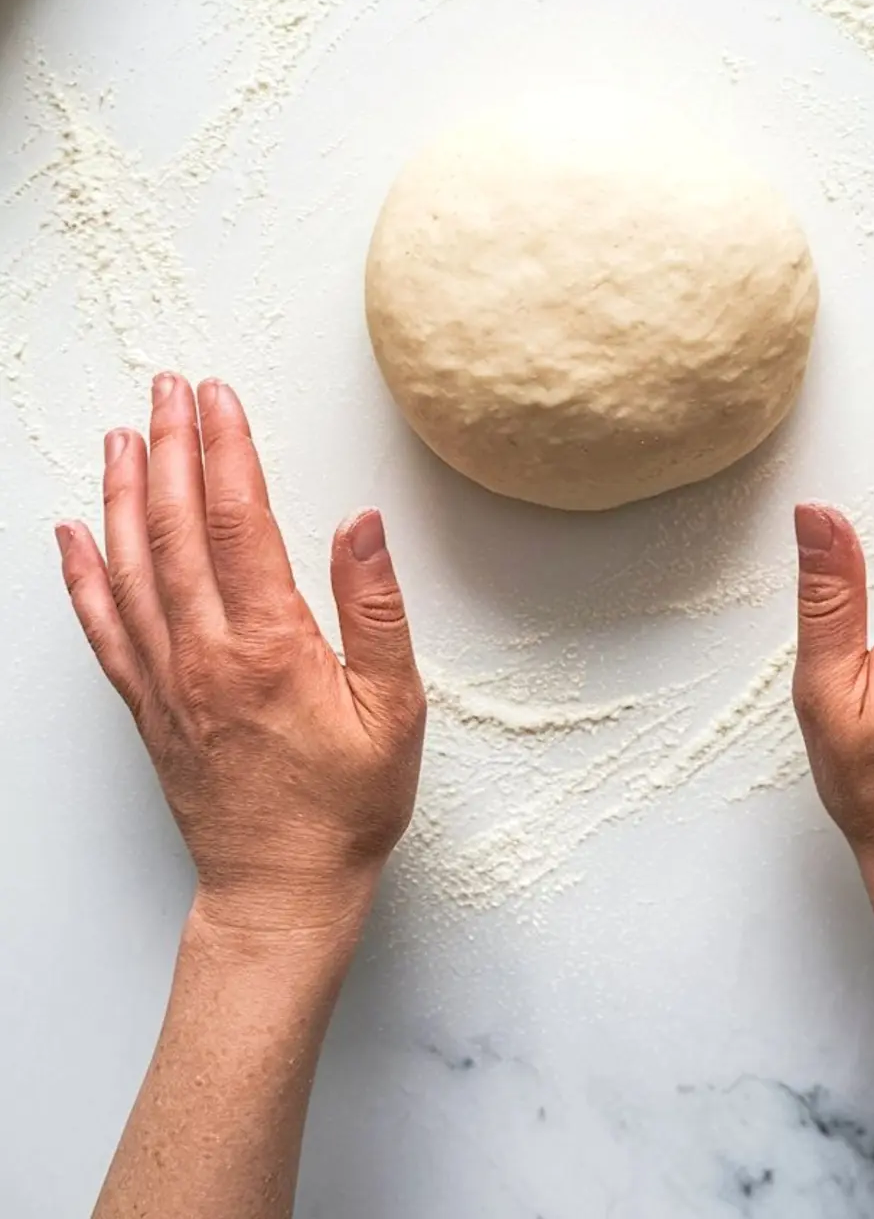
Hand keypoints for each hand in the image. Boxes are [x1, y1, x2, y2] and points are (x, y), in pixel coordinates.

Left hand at [56, 374, 425, 939]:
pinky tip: (72, 537)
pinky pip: (102, 628)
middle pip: (173, 527)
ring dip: (121, 493)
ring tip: (122, 435)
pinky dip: (83, 576)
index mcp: (268, 646)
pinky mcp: (147, 706)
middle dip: (168, 447)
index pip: (235, 520)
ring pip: (130, 566)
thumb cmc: (345, 806)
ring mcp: (166, 680)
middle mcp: (204, 654)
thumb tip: (362, 525)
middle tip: (167, 389)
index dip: (224, 449)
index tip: (218, 397)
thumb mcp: (395, 709)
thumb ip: (376, 610)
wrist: (281, 891)